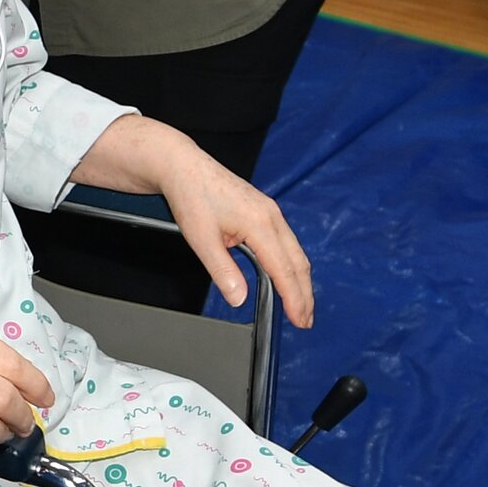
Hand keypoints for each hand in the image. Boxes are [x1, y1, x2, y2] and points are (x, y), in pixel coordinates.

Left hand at [73, 115, 314, 326]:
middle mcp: (271, 216)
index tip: (299, 320)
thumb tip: (239, 298)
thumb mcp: (202, 239)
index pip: (284, 270)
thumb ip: (223, 271)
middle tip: (305, 320)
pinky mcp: (264, 209)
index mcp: (260, 223)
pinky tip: (287, 274)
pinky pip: (286, 240)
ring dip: (300, 279)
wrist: (182, 165)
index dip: (294, 298)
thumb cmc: (191, 196)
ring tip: (301, 303)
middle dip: (304, 293)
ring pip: (295, 251)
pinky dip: (292, 263)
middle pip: (298, 262)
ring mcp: (270, 211)